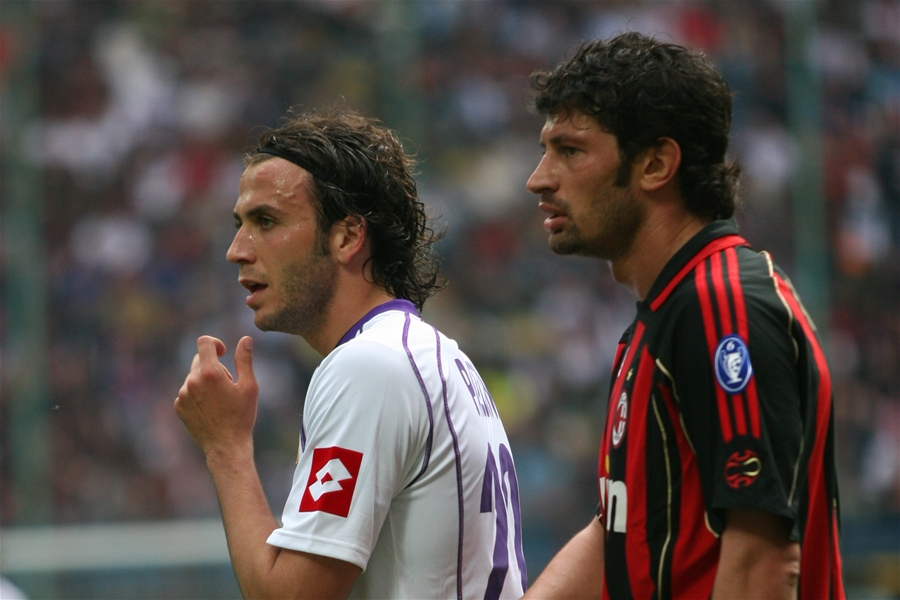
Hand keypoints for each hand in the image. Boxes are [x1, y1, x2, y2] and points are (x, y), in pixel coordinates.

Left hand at [174, 335, 258, 457]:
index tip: (223, 352)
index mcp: (210, 373)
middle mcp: (192, 381)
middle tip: (228, 385)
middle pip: (200, 359)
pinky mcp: (178, 406)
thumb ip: (245, 360)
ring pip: (194, 376)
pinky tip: (210, 409)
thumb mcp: (249, 386)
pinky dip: (197, 394)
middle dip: (214, 366)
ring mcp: (183, 394)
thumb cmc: (241, 416)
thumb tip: (245, 339)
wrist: (226, 446)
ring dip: (205, 381)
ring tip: (219, 401)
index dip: (215, 343)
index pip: (204, 342)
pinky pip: (187, 391)